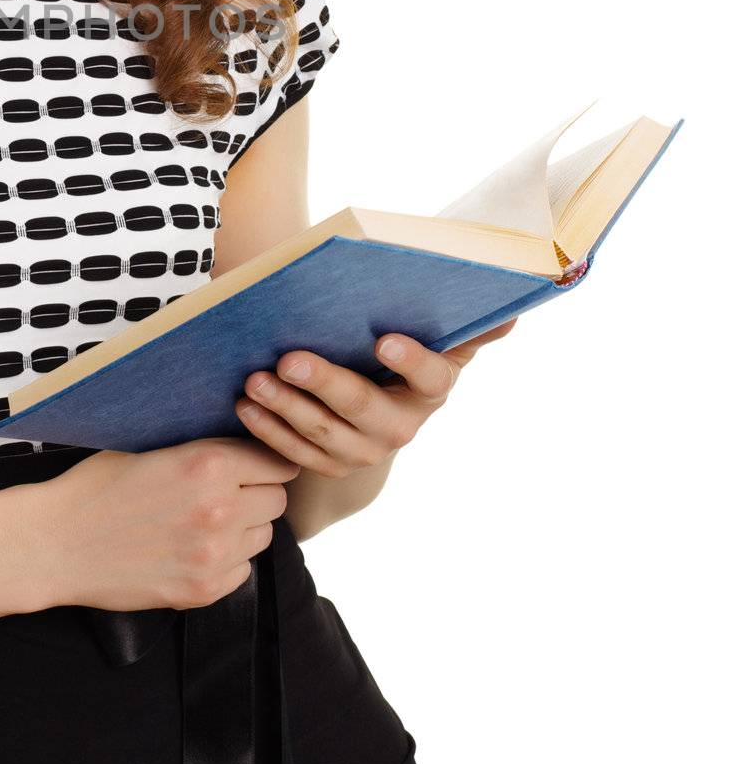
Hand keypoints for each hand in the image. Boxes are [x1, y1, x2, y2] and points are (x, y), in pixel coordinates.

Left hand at [232, 317, 519, 478]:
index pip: (432, 376)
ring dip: (286, 408)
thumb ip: (467, 323)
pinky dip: (267, 429)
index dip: (412, 360)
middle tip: (290, 358)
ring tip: (255, 379)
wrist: (374, 408)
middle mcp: (402, 426)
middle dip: (327, 384)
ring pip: (323, 435)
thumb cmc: (399, 355)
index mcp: (432, 388)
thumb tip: (519, 298)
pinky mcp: (330, 465)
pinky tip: (245, 405)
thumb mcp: (435, 338)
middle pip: (365, 410)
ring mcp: (364, 451)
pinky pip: (295, 453)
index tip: (383, 338)